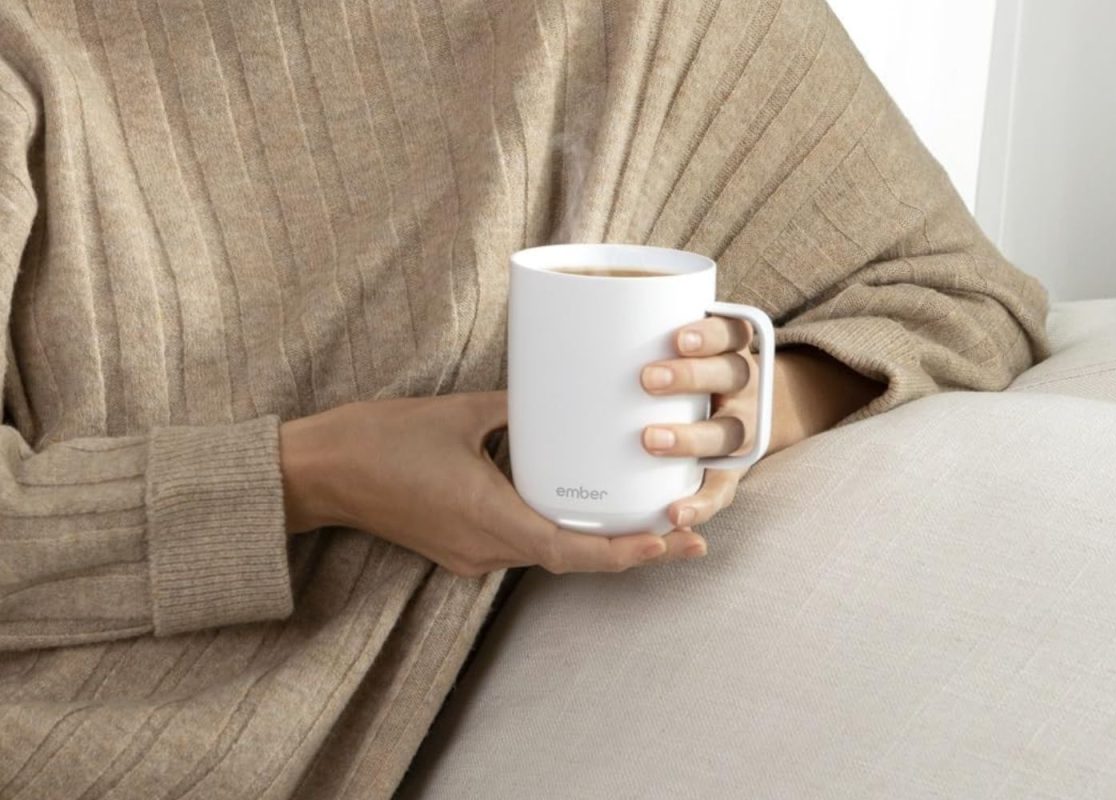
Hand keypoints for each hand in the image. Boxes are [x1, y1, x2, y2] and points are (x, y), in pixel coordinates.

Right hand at [280, 392, 705, 576]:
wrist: (316, 472)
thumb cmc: (380, 439)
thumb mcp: (461, 411)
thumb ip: (520, 407)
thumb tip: (566, 394)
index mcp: (490, 521)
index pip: (574, 554)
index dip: (628, 552)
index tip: (671, 541)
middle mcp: (485, 549)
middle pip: (574, 558)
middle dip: (634, 549)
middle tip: (691, 534)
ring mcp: (471, 554)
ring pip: (550, 552)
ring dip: (601, 543)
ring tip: (655, 523)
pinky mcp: (459, 546)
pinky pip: (524, 542)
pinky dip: (563, 531)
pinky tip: (590, 510)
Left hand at [639, 317, 757, 533]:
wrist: (734, 416)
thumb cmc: (678, 378)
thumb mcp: (670, 351)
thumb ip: (635, 338)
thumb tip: (556, 319)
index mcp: (729, 352)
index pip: (732, 333)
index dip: (710, 333)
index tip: (677, 336)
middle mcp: (742, 389)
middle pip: (732, 375)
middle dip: (692, 376)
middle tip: (647, 380)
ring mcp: (741, 430)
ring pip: (730, 432)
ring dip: (691, 437)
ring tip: (650, 439)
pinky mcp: (730, 473)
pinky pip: (722, 490)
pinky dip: (700, 502)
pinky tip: (675, 512)